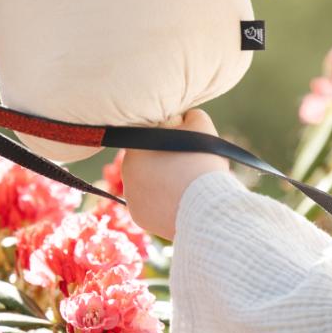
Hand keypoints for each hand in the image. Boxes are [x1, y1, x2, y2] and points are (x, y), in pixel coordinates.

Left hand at [121, 107, 234, 241]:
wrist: (206, 208)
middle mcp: (125, 171)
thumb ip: (189, 115)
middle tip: (186, 167)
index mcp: (135, 147)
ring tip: (184, 186)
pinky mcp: (138, 217)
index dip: (168, 139)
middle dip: (162, 162)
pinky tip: (179, 203)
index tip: (183, 147)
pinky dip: (162, 204)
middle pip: (146, 162)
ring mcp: (130, 196)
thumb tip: (184, 115)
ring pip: (147, 185)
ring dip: (161, 183)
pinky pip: (150, 206)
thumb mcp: (201, 126)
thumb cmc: (203, 164)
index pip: (149, 137)